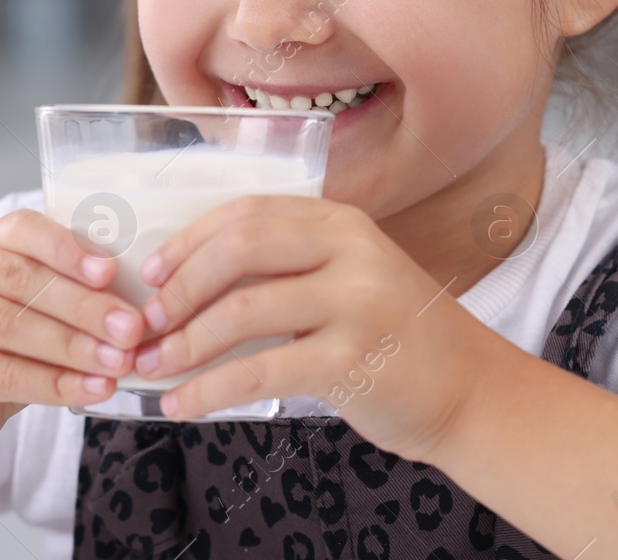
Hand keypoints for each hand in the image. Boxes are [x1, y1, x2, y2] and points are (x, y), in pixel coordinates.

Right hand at [0, 209, 147, 468]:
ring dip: (73, 346)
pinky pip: (2, 375)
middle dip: (83, 305)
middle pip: (22, 281)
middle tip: (130, 327)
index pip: (24, 230)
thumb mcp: (35, 310)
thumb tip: (140, 303)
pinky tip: (92, 390)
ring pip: (11, 327)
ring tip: (118, 362)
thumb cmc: (4, 348)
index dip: (67, 249)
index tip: (110, 272)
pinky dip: (54, 384)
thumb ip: (71, 294)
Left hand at [131, 195, 491, 461]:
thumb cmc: (398, 340)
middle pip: (240, 247)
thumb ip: (290, 269)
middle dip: (180, 286)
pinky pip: (260, 371)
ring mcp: (356, 303)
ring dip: (185, 342)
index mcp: (342, 223)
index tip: (151, 272)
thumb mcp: (351, 278)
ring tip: (150, 368)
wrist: (473, 391)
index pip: (248, 211)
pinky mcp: (353, 361)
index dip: (189, 240)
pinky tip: (181, 405)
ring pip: (243, 309)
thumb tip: (189, 286)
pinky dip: (209, 389)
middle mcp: (351, 251)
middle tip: (144, 323)